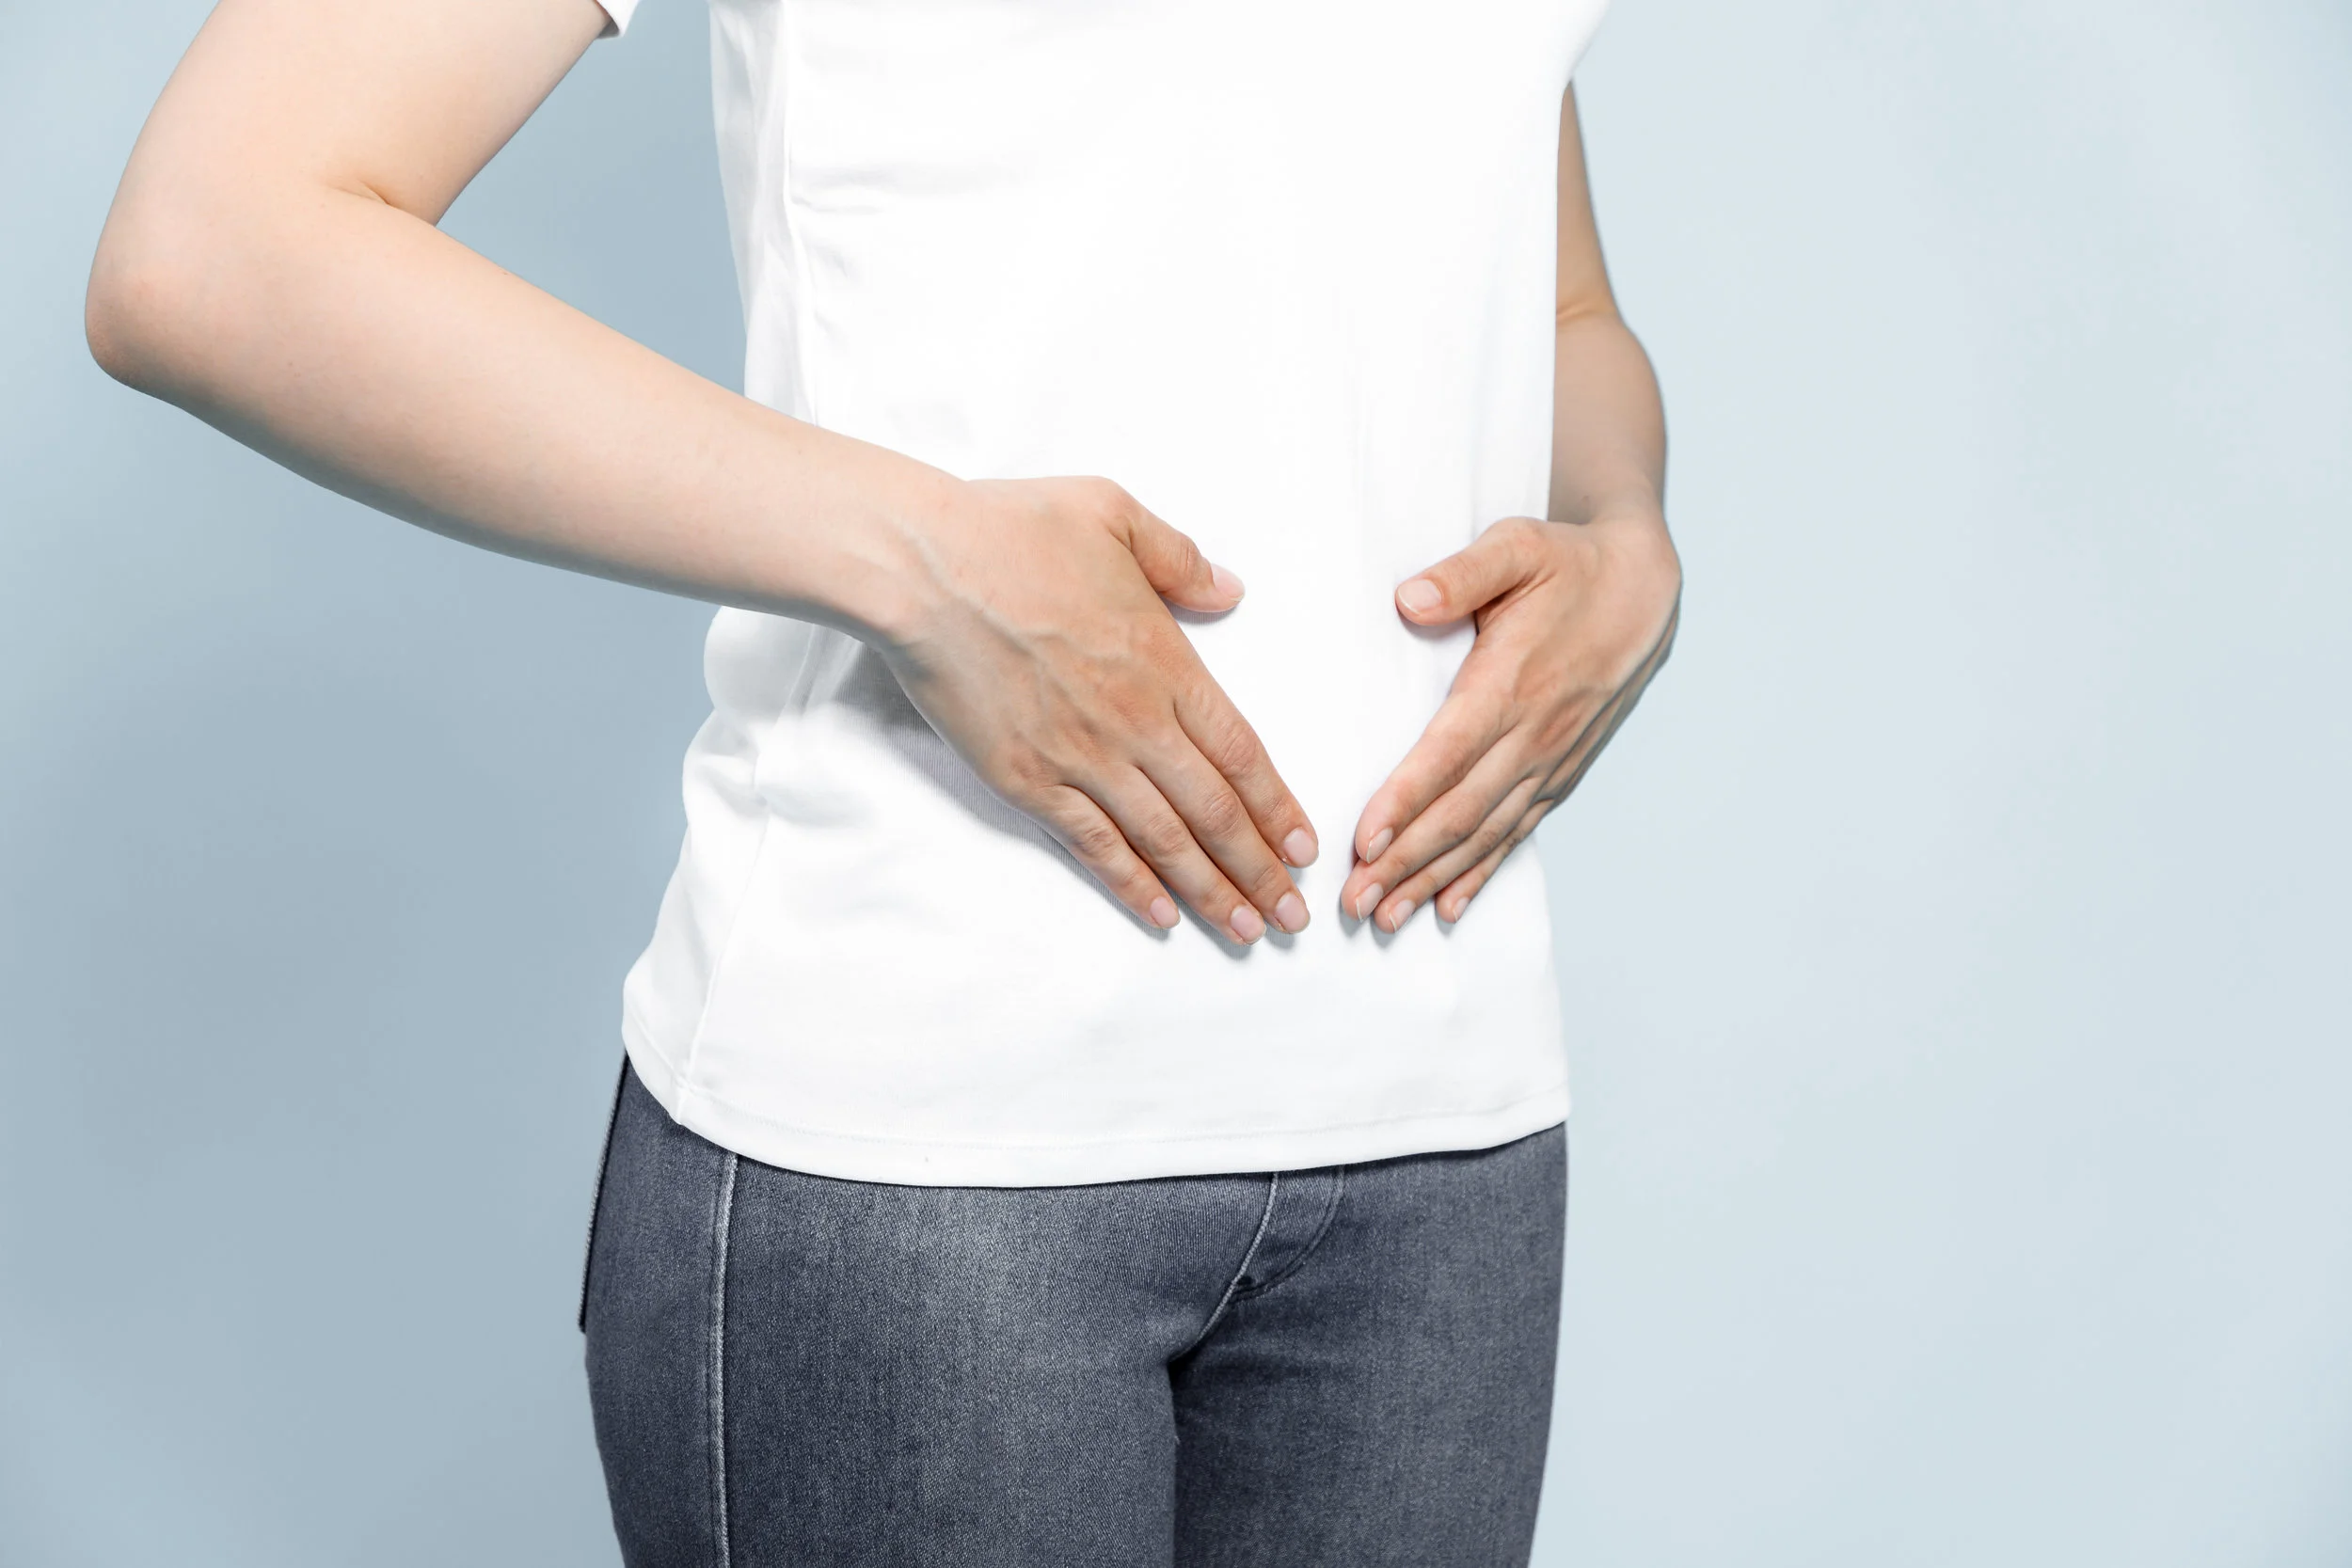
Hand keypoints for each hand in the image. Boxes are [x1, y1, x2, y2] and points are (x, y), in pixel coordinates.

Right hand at [883, 476, 1317, 942]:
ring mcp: (1079, 757)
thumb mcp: (1114, 513)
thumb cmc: (1011, 530)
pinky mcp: (1025, 779)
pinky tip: (1160, 914)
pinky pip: (1091, 843)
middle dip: (1259, 869)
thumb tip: (1231, 590)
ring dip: (1210, 891)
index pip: (1239, 752)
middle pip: (1213, 811)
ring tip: (1246, 930)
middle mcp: (1133, 721)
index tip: (1303, 847)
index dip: (1276, 807)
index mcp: (1164, 661)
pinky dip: (1130, 883)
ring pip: (1162, 840)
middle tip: (1291, 915)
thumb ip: (1180, 559)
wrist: (922, 568)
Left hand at [1339, 509, 1680, 930]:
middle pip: (1460, 811)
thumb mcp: (1519, 546)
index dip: (1406, 800)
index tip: (1364, 842)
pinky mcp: (1559, 772)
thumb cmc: (1569, 566)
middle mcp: (1532, 734)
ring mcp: (1548, 760)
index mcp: (1510, 682)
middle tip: (1353, 902)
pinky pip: (1517, 832)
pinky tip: (1449, 905)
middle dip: (1404, 863)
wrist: (1644, 591)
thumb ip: (1463, 572)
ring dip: (1433, 879)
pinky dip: (1482, 872)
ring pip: (1484, 833)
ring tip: (1385, 919)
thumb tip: (1410, 598)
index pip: (1449, 753)